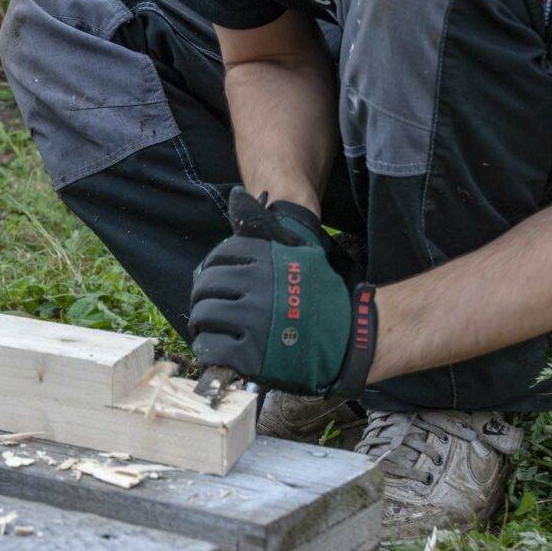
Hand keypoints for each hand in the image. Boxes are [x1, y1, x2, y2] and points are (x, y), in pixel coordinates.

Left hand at [189, 187, 376, 396]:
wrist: (350, 338)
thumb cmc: (322, 296)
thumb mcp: (302, 252)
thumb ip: (267, 231)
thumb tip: (235, 197)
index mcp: (268, 259)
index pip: (219, 258)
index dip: (212, 271)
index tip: (215, 283)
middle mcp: (258, 285)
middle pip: (207, 286)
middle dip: (202, 297)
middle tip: (206, 308)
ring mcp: (254, 320)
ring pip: (205, 315)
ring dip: (201, 323)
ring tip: (208, 329)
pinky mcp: (251, 353)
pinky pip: (213, 347)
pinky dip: (208, 349)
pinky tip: (214, 350)